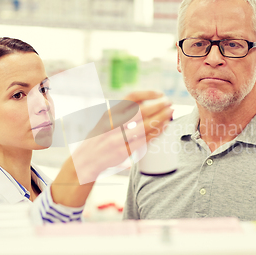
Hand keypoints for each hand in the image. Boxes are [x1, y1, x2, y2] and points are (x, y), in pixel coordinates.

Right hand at [50, 91, 172, 206]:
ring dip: (161, 118)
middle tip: (169, 103)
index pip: (130, 97)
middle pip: (141, 110)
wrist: (85, 161)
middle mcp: (112, 124)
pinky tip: (164, 127)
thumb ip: (121, 113)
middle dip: (158, 105)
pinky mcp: (123, 151)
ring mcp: (117, 139)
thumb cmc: (98, 139)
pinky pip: (144, 140)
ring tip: (170, 113)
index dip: (147, 93)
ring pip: (145, 126)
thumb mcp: (105, 121)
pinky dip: (156, 133)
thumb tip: (145, 103)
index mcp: (109, 113)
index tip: (159, 93)